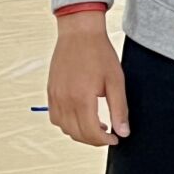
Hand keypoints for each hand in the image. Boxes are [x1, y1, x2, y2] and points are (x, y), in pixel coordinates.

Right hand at [47, 13, 128, 147]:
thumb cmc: (99, 53)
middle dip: (94, 139)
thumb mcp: (116, 81)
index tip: (115, 139)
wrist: (79, 33)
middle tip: (108, 134)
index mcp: (82, 98)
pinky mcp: (50, 91)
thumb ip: (119, 109)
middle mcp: (65, 100)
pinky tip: (80, 115)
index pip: (91, 133)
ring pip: (64, 128)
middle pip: (77, 133)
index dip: (104, 141)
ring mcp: (55, 96)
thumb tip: (123, 132)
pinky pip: (55, 117)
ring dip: (80, 133)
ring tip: (96, 125)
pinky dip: (67, 123)